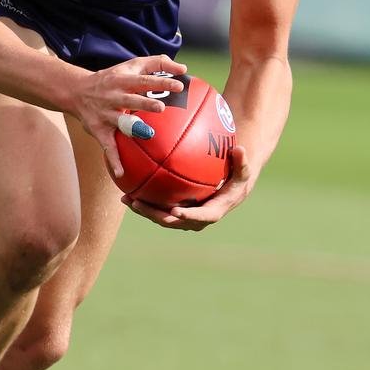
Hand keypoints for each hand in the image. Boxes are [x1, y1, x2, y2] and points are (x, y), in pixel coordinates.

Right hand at [73, 54, 186, 177]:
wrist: (76, 90)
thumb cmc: (112, 78)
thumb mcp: (129, 65)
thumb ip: (155, 63)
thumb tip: (183, 67)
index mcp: (123, 80)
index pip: (144, 79)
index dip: (161, 82)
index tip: (179, 86)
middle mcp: (113, 96)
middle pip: (131, 99)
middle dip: (145, 103)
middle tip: (162, 107)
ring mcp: (105, 113)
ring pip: (119, 121)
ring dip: (132, 127)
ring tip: (147, 133)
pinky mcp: (98, 129)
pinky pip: (107, 146)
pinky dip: (113, 160)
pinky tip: (121, 173)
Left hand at [121, 146, 252, 229]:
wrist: (230, 189)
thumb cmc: (237, 178)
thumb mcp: (243, 171)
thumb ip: (242, 162)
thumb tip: (240, 149)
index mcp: (213, 211)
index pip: (201, 217)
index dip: (188, 216)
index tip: (175, 211)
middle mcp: (196, 218)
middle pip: (173, 221)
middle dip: (154, 215)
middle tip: (138, 203)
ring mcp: (185, 216)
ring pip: (161, 216)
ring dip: (143, 210)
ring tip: (126, 198)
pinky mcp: (176, 210)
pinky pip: (159, 207)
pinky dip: (144, 201)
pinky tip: (128, 189)